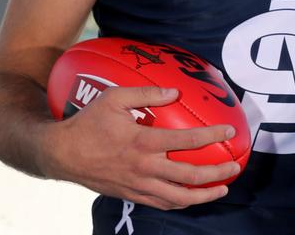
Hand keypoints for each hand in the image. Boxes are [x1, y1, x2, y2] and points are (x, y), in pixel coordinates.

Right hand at [43, 86, 238, 209]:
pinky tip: (191, 198)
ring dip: (203, 195)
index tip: (230, 131)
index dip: (212, 136)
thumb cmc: (87, 123)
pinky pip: (161, 203)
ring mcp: (138, 184)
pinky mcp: (130, 194)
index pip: (188, 140)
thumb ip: (146, 93)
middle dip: (217, 173)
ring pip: (178, 197)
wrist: (60, 154)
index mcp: (144, 142)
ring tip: (222, 189)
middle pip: (190, 175)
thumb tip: (175, 92)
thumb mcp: (114, 98)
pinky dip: (180, 203)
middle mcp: (144, 167)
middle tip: (235, 167)